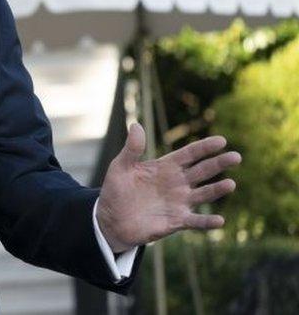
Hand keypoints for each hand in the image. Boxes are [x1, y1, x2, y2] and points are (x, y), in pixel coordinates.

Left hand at [97, 123, 241, 252]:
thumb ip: (132, 148)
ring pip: (203, 194)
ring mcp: (179, 202)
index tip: (221, 141)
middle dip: (219, 163)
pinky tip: (220, 220)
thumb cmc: (116, 189)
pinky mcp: (176, 221)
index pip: (189, 154)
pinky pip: (195, 221)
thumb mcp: (121, 166)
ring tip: (230, 184)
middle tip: (236, 157)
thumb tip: (136, 125)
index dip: (204, 147)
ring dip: (217, 190)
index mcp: (166, 167)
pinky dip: (207, 222)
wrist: (111, 218)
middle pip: (202, 171)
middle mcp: (177, 183)